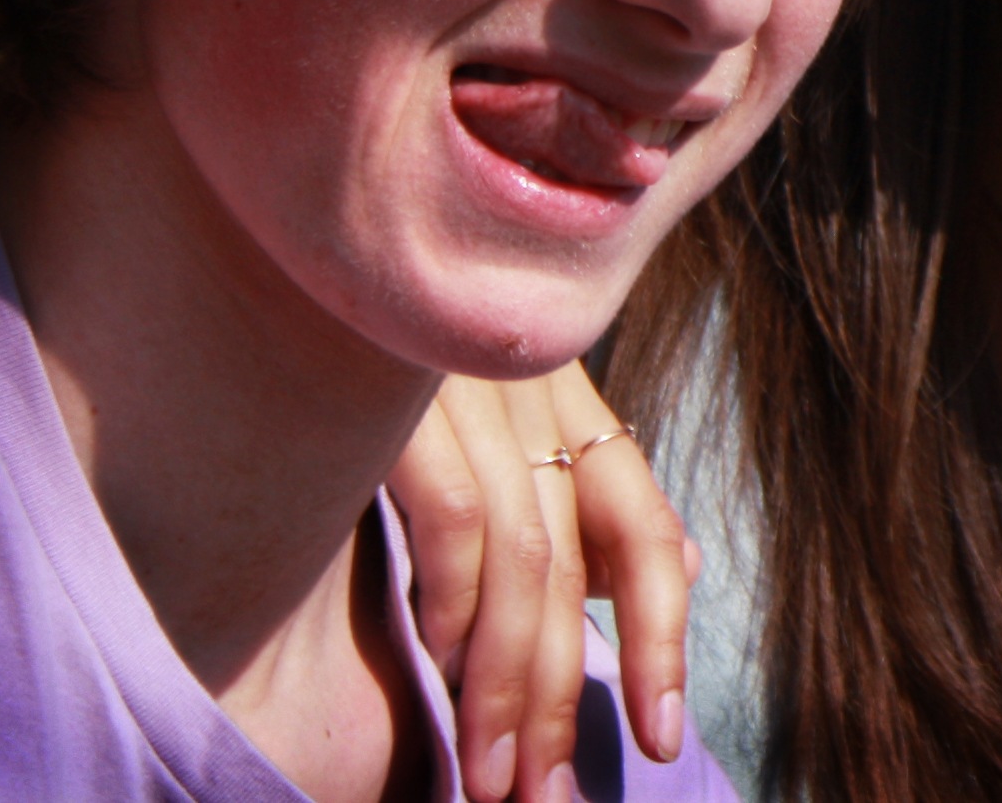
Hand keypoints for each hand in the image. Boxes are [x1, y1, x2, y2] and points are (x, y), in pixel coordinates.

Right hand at [386, 362, 697, 802]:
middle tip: (542, 800)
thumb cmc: (396, 357)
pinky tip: (436, 654)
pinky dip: (453, 598)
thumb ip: (592, 488)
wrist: (311, 252)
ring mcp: (469, 388)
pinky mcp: (401, 393)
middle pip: (575, 566)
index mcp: (566, 396)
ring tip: (491, 774)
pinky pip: (455, 515)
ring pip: (522, 560)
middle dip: (563, 698)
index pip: (643, 523)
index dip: (662, 635)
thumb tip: (690, 569)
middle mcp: (530, 388)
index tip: (662, 740)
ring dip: (505, 684)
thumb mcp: (509, 408)